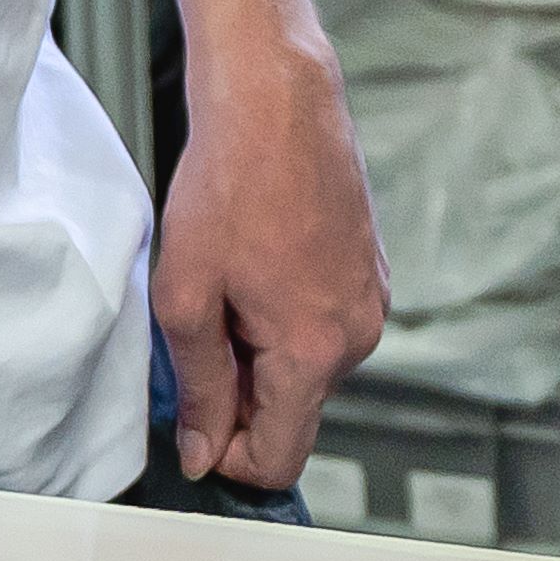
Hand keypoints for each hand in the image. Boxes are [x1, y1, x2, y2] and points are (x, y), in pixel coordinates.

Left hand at [149, 48, 392, 486]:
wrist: (276, 100)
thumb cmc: (232, 182)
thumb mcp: (187, 297)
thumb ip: (199, 389)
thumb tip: (204, 451)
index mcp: (315, 352)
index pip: (279, 460)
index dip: (226, 455)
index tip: (193, 421)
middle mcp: (359, 335)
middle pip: (293, 414)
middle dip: (240, 394)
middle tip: (199, 328)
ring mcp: (371, 301)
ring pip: (307, 370)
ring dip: (260, 352)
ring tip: (228, 284)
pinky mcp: (371, 273)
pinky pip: (323, 328)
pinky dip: (284, 318)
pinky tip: (256, 265)